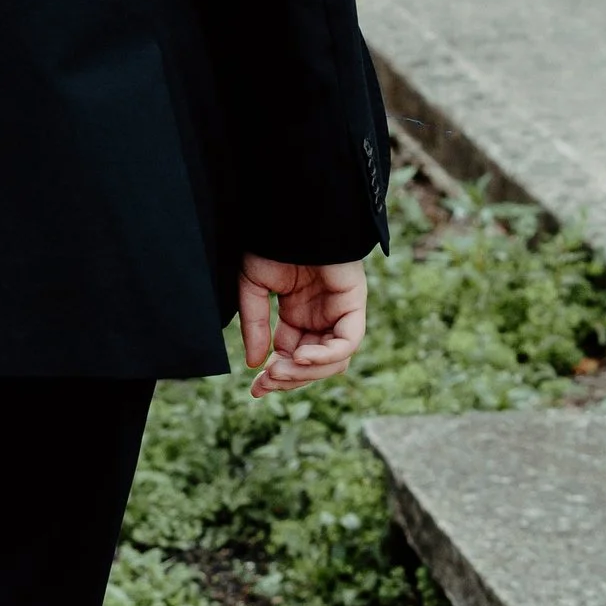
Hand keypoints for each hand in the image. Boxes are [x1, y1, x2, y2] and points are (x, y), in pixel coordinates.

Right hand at [237, 253, 367, 397]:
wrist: (288, 216)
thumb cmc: (269, 243)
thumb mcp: (252, 288)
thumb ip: (256, 326)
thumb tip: (255, 364)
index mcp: (298, 315)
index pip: (292, 357)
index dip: (276, 376)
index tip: (255, 389)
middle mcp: (321, 318)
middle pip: (315, 366)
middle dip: (290, 378)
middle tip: (266, 383)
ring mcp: (339, 312)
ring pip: (335, 361)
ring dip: (307, 372)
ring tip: (280, 369)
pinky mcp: (354, 304)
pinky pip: (348, 341)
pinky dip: (327, 355)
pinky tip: (301, 356)